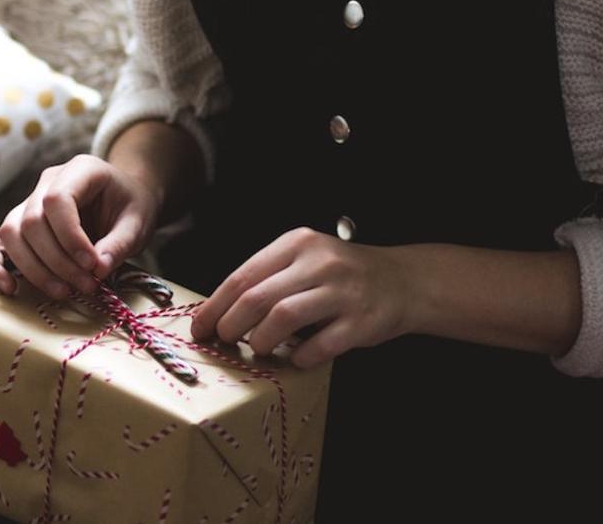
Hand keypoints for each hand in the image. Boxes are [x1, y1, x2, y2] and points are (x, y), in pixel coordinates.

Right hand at [0, 154, 160, 299]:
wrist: (124, 201)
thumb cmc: (131, 207)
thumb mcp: (138, 222)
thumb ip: (120, 244)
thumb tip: (97, 269)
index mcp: (80, 169)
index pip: (57, 200)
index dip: (70, 237)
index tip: (93, 265)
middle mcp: (47, 182)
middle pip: (32, 222)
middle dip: (58, 262)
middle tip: (87, 286)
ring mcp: (28, 202)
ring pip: (11, 234)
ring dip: (35, 270)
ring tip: (65, 292)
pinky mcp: (19, 225)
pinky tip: (9, 288)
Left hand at [190, 227, 416, 368]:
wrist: (403, 281)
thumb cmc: (342, 275)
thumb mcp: (305, 260)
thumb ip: (268, 278)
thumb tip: (218, 313)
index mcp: (297, 244)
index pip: (243, 276)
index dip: (215, 306)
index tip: (200, 327)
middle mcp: (319, 263)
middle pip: (257, 297)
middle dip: (231, 325)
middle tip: (225, 342)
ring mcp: (342, 291)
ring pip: (283, 318)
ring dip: (262, 341)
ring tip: (259, 350)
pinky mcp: (362, 321)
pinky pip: (320, 345)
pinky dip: (300, 357)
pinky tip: (296, 359)